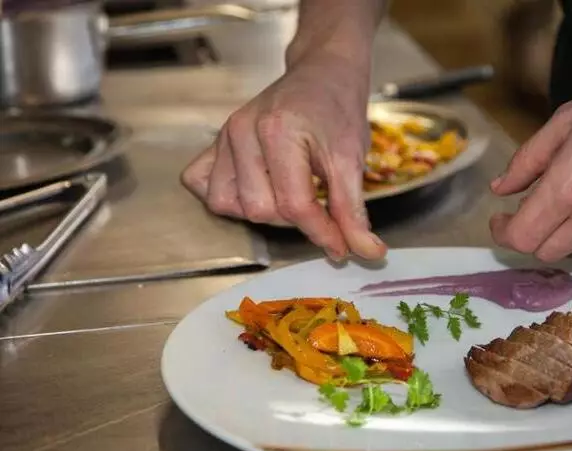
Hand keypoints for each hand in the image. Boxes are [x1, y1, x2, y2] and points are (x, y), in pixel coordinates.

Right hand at [180, 52, 385, 261]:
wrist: (323, 73)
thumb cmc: (338, 109)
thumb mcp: (354, 159)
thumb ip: (353, 209)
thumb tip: (366, 251)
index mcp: (278, 131)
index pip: (294, 205)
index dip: (321, 233)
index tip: (341, 247)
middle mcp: (243, 132)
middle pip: (260, 210)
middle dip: (294, 221)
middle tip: (319, 208)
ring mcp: (224, 136)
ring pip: (227, 204)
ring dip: (262, 212)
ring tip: (289, 196)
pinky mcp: (215, 143)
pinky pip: (202, 184)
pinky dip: (227, 197)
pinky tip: (257, 190)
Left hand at [489, 56, 571, 261]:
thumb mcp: (568, 118)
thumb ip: (528, 159)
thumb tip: (501, 188)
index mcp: (568, 186)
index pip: (522, 237)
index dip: (504, 232)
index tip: (499, 217)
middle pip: (544, 252)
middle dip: (527, 237)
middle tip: (522, 213)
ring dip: (557, 236)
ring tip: (558, 205)